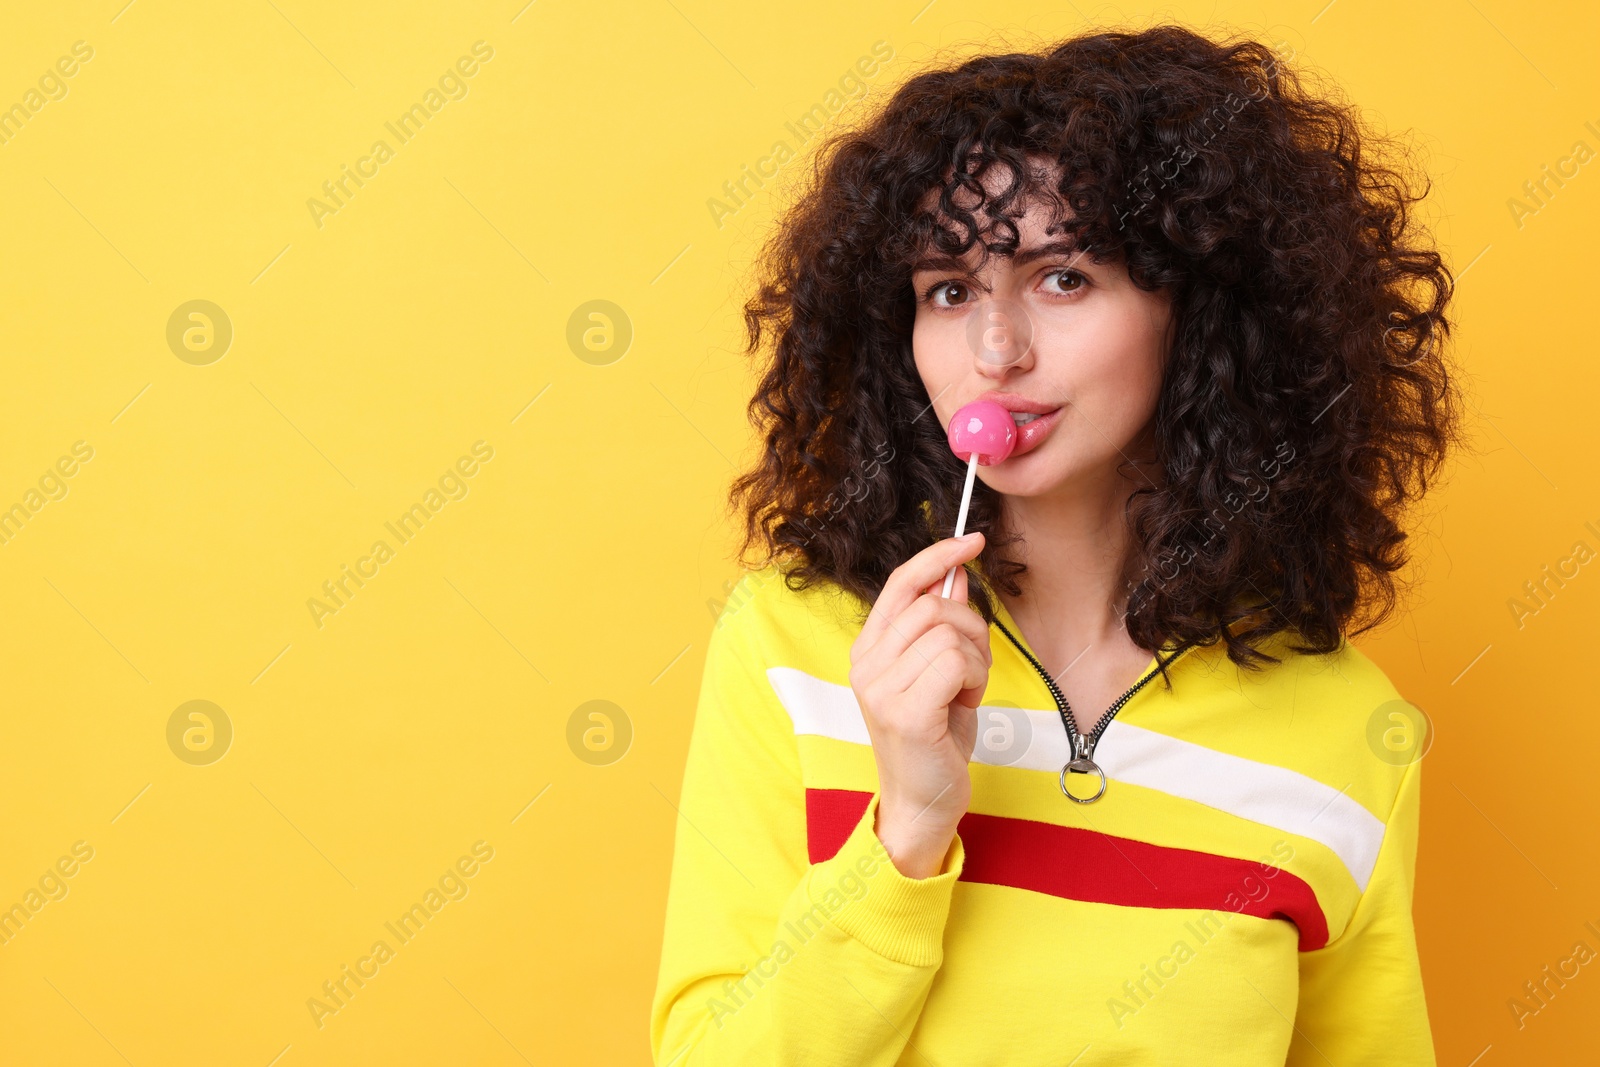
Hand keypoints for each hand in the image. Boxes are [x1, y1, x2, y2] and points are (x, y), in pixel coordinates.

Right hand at [848, 532, 991, 877]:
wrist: (923, 802)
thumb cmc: (933, 740)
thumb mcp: (937, 674)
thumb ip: (939, 628)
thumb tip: (956, 578)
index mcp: (868, 651)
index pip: (900, 584)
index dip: (938, 556)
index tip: (973, 540)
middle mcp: (866, 665)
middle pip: (933, 604)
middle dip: (971, 628)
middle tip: (973, 668)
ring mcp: (881, 688)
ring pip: (949, 631)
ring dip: (975, 660)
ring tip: (964, 692)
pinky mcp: (905, 711)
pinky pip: (956, 661)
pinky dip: (974, 678)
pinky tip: (964, 704)